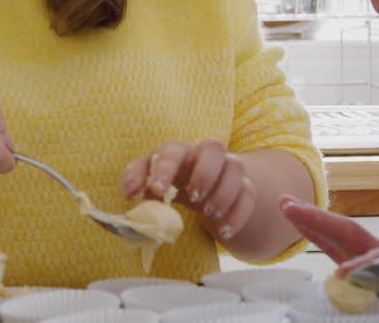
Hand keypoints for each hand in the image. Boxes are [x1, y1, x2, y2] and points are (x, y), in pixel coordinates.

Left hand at [120, 139, 254, 240]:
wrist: (198, 192)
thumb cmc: (168, 183)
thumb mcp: (148, 181)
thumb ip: (134, 182)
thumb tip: (129, 193)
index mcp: (178, 151)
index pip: (173, 150)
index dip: (165, 169)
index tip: (157, 190)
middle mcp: (205, 155)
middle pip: (214, 146)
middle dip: (204, 173)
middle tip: (194, 198)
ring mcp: (226, 170)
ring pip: (236, 168)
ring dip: (224, 193)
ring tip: (209, 216)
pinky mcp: (242, 188)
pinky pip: (249, 194)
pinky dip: (238, 214)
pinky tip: (223, 232)